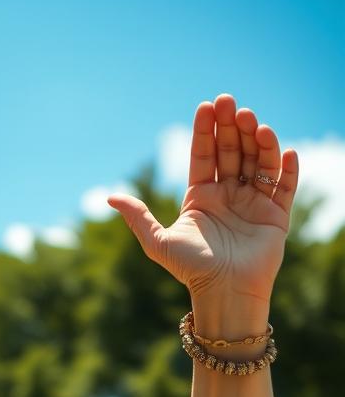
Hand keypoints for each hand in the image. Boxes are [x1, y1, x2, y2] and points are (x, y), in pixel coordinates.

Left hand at [107, 94, 297, 309]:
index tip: (206, 107)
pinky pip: (285, 186)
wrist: (223, 293)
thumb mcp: (158, 242)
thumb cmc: (190, 269)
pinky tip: (285, 151)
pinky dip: (287, 169)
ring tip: (254, 122)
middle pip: (232, 152)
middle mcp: (228, 195)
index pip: (204, 156)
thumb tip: (110, 197)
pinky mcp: (276, 215)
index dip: (206, 132)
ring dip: (258, 141)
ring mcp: (253, 203)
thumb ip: (138, 217)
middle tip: (231, 104)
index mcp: (201, 197)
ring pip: (259, 162)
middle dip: (232, 127)